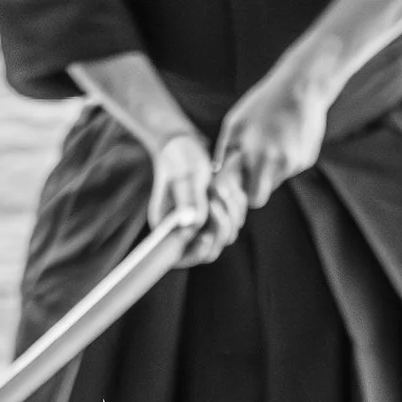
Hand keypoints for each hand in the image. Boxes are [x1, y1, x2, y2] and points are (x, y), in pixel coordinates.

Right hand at [149, 128, 243, 265]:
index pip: (180, 257)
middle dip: (219, 227)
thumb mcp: (184, 175)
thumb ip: (188, 200)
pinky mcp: (216, 217)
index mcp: (165, 226)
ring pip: (226, 236)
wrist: (186, 144)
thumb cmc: (179, 157)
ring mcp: (201, 226)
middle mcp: (182, 231)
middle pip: (209, 250)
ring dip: (230, 212)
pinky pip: (236, 222)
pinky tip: (227, 185)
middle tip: (216, 198)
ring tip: (219, 185)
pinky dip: (236, 205)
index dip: (196, 252)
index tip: (205, 235)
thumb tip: (192, 224)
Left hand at [215, 66, 328, 211]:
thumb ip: (223, 150)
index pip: (251, 198)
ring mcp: (295, 163)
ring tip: (269, 142)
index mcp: (256, 157)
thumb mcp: (234, 122)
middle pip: (262, 196)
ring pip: (276, 180)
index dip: (241, 195)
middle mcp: (277, 164)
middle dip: (254, 189)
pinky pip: (290, 168)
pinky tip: (285, 137)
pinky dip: (285, 159)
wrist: (301, 88)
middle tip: (249, 171)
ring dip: (269, 170)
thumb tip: (216, 172)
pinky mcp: (307, 159)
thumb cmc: (263, 103)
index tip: (237, 183)